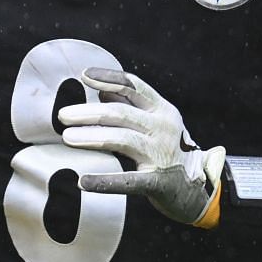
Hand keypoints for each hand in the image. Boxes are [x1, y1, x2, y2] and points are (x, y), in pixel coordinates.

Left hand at [59, 68, 224, 224]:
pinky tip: (83, 182)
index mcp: (162, 109)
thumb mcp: (156, 122)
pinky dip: (104, 181)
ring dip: (92, 138)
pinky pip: (127, 181)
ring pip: (122, 139)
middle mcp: (163, 127)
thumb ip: (130, 106)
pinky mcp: (157, 182)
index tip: (84, 75)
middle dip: (89, 113)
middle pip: (121, 113)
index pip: (134, 86)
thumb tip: (101, 91)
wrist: (198, 187)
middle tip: (63, 116)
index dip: (108, 78)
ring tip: (68, 138)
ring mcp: (161, 154)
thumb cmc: (168, 149)